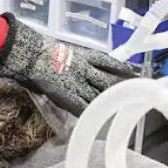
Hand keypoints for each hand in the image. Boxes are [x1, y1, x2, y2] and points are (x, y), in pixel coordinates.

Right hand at [0, 14, 135, 115]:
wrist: (31, 56)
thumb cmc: (41, 49)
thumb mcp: (62, 49)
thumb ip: (72, 57)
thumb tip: (74, 61)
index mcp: (84, 56)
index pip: (109, 62)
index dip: (122, 68)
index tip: (132, 72)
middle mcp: (86, 70)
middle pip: (108, 79)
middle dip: (122, 86)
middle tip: (136, 91)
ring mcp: (79, 84)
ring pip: (100, 93)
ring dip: (111, 100)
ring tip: (124, 106)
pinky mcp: (70, 97)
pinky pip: (84, 106)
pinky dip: (93, 112)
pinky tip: (102, 119)